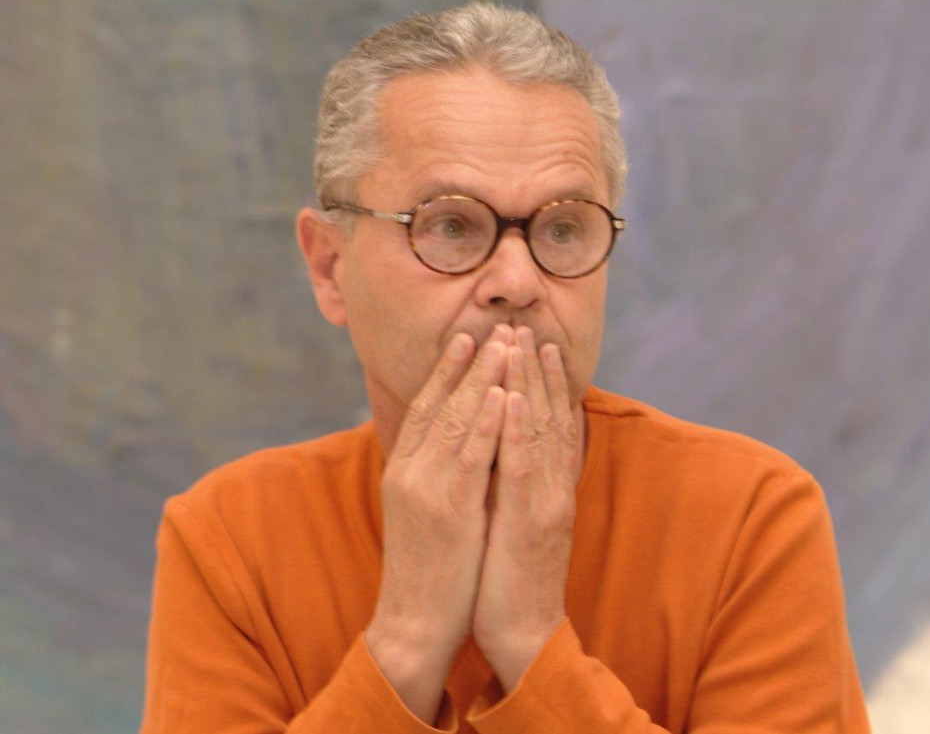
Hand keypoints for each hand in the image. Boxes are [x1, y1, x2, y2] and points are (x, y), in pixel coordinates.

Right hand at [368, 324, 513, 658]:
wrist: (413, 625)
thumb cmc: (427, 569)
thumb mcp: (422, 512)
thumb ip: (433, 473)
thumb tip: (453, 440)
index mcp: (403, 471)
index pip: (425, 407)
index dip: (446, 370)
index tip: (467, 336)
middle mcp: (410, 472)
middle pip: (442, 403)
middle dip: (472, 362)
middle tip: (496, 326)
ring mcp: (427, 490)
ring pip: (457, 420)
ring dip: (484, 378)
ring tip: (505, 343)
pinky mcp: (450, 512)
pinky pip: (472, 458)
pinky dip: (487, 422)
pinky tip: (504, 394)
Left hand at [472, 326, 581, 689]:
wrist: (524, 635)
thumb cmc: (513, 580)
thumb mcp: (518, 524)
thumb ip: (517, 486)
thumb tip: (505, 451)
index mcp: (550, 489)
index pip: (552, 424)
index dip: (548, 382)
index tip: (538, 343)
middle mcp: (553, 489)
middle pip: (547, 417)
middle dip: (536, 370)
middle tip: (527, 327)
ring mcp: (543, 504)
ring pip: (536, 432)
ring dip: (529, 385)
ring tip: (522, 343)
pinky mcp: (526, 523)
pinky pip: (519, 468)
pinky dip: (515, 429)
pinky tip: (508, 398)